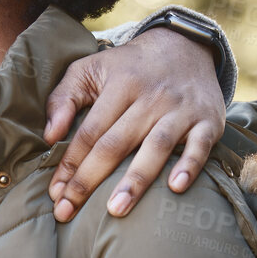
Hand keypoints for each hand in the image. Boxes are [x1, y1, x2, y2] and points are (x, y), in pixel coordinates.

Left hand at [43, 28, 224, 221]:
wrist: (185, 46)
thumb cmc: (128, 67)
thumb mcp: (90, 69)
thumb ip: (63, 98)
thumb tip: (49, 136)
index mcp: (120, 85)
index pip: (90, 131)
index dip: (70, 163)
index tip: (54, 193)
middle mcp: (151, 98)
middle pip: (116, 144)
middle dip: (90, 180)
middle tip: (68, 211)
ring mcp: (181, 110)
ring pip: (156, 147)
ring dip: (135, 180)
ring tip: (116, 210)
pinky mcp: (208, 121)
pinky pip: (200, 146)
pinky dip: (190, 166)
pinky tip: (176, 188)